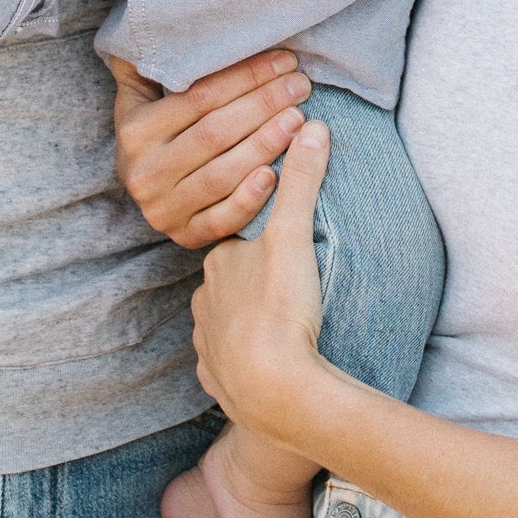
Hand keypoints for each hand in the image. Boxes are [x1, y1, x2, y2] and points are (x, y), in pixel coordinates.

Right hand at [110, 47, 312, 246]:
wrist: (147, 193)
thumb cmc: (155, 133)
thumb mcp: (139, 96)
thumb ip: (145, 63)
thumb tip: (147, 17)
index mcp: (134, 131)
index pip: (200, 97)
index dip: (246, 76)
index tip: (284, 60)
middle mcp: (144, 172)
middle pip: (216, 132)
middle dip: (264, 104)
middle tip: (300, 86)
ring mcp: (163, 210)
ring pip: (223, 174)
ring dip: (267, 144)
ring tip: (299, 119)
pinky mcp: (185, 237)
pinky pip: (223, 220)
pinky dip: (251, 199)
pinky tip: (279, 175)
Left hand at [191, 121, 332, 444]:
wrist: (274, 390)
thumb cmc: (281, 308)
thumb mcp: (296, 236)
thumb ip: (303, 182)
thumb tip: (313, 127)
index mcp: (219, 263)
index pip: (238, 240)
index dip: (263, 239)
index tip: (289, 246)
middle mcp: (204, 302)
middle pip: (231, 282)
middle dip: (255, 280)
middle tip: (293, 285)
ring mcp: (208, 344)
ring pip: (225, 322)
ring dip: (248, 321)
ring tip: (284, 323)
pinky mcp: (217, 380)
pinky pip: (226, 364)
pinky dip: (243, 360)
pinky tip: (264, 360)